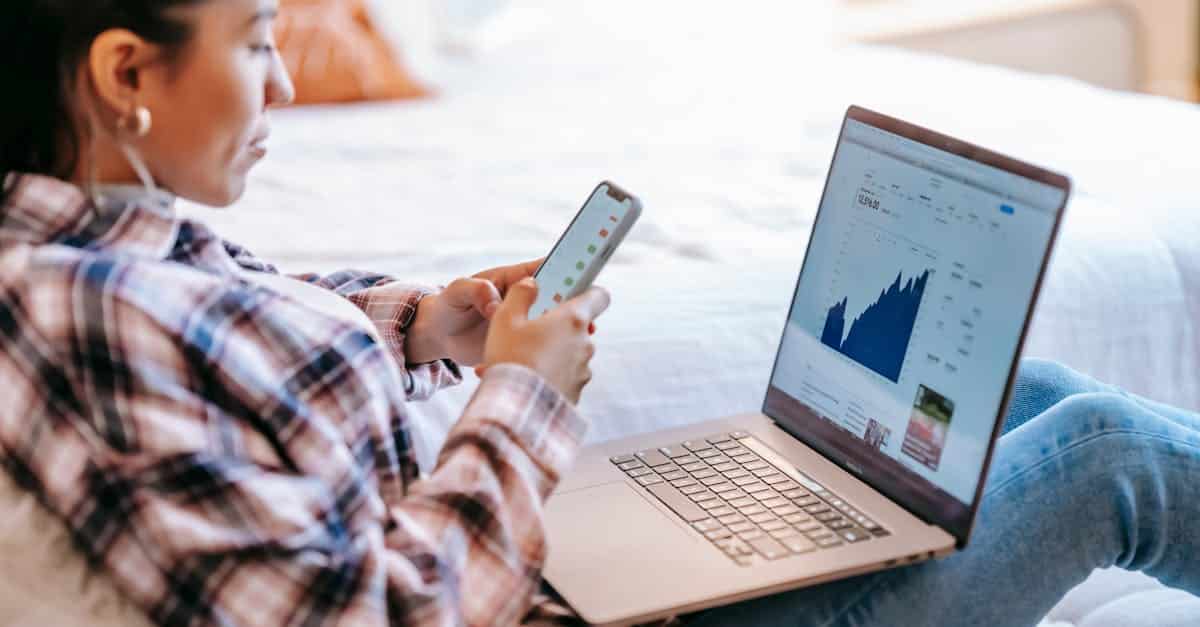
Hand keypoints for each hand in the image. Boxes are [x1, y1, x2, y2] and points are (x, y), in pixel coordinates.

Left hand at [406, 258, 594, 365]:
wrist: (439, 336)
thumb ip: (475, 289)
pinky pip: (540, 347)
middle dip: (574, 308)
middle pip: (558, 298)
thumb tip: (495, 304)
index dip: (567, 269)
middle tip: (586, 322)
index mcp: (513, 280)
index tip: (585, 276)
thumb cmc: (448, 305)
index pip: (545, 269)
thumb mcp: (457, 292)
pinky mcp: (521, 344)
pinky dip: (548, 355)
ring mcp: (525, 323)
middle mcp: (524, 300)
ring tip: (577, 345)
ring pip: (554, 325)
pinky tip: (552, 364)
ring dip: (567, 334)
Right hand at [478, 278, 609, 403]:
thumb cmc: (511, 358)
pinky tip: (520, 381)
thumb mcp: (506, 318)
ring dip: (546, 355)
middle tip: (525, 335)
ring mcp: (583, 371)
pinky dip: (546, 377)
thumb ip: (521, 294)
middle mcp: (585, 344)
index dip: (587, 291)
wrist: (516, 409)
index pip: (599, 295)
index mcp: (573, 319)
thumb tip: (532, 283)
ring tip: (514, 363)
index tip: (572, 294)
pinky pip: (562, 378)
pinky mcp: (576, 392)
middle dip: (553, 329)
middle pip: (576, 327)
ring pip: (566, 355)